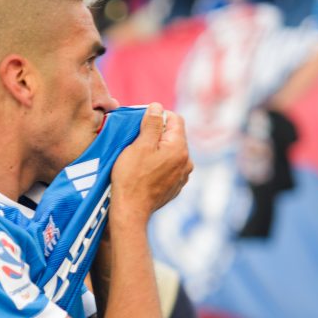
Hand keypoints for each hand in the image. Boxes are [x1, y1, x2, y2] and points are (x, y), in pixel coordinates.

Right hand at [110, 103, 192, 226]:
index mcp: (180, 148)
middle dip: (157, 134)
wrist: (131, 211)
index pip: (175, 119)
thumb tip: (158, 107)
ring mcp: (182, 176)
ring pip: (171, 152)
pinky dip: (159, 164)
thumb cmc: (132, 177)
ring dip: (158, 150)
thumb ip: (152, 123)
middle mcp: (186, 162)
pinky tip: (144, 171)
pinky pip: (169, 167)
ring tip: (139, 157)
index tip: (142, 123)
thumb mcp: (140, 145)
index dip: (158, 116)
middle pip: (174, 136)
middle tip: (137, 140)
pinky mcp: (175, 187)